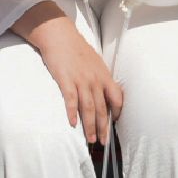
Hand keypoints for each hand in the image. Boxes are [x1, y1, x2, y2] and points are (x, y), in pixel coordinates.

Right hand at [27, 19, 122, 143]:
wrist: (59, 35)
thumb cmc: (76, 48)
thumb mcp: (94, 61)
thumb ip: (99, 76)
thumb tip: (103, 90)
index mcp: (104, 75)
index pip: (117, 97)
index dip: (117, 112)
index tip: (114, 123)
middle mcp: (95, 79)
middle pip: (102, 108)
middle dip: (103, 127)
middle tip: (102, 142)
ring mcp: (81, 80)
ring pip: (89, 108)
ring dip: (90, 126)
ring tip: (90, 139)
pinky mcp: (66, 80)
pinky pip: (71, 100)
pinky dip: (72, 113)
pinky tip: (73, 124)